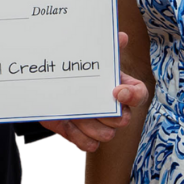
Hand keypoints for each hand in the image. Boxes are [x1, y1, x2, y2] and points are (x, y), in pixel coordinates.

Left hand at [42, 31, 149, 152]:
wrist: (44, 84)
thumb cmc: (72, 69)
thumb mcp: (85, 55)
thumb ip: (102, 48)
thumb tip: (120, 37)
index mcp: (119, 86)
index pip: (138, 94)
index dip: (132, 95)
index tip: (116, 91)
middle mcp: (113, 108)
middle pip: (124, 120)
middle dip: (107, 114)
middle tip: (89, 103)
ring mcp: (99, 124)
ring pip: (107, 135)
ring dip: (89, 125)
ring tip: (74, 112)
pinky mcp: (82, 136)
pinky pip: (90, 146)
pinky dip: (79, 137)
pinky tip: (68, 123)